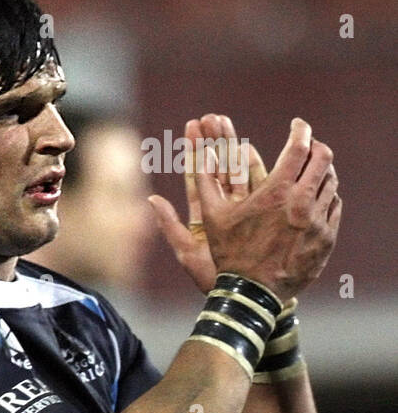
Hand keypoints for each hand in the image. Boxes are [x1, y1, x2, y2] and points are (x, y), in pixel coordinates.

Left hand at [149, 114, 267, 291]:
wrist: (246, 296)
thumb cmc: (214, 279)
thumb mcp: (186, 252)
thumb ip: (170, 225)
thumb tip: (151, 199)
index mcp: (203, 216)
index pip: (198, 176)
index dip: (194, 152)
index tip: (192, 127)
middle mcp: (224, 209)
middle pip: (218, 168)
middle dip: (214, 142)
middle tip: (211, 116)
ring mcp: (244, 210)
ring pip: (237, 171)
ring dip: (231, 147)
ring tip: (226, 123)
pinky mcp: (262, 215)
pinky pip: (257, 186)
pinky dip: (253, 167)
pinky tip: (248, 148)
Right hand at [186, 117, 339, 300]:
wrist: (255, 295)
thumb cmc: (230, 256)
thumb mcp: (210, 221)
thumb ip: (201, 187)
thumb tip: (166, 183)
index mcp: (275, 192)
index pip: (298, 148)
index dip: (300, 130)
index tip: (297, 125)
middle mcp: (302, 203)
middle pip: (322, 159)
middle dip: (316, 146)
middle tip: (308, 144)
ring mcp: (318, 220)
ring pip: (330, 182)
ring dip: (322, 171)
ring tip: (311, 169)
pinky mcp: (327, 237)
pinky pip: (334, 206)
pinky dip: (327, 196)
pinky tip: (317, 196)